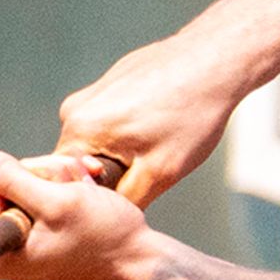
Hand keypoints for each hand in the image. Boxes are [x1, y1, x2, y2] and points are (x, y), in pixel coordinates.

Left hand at [0, 150, 156, 279]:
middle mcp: (8, 245)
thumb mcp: (58, 203)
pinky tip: (89, 193)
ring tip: (87, 193)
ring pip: (31, 181)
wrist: (141, 265)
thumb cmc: (104, 239)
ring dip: (62, 178)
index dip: (18, 176)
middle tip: (76, 191)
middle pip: (7, 180)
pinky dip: (69, 187)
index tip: (52, 192)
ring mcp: (28, 238)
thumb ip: (15, 181)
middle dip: (45, 176)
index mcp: (0, 248)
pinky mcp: (47, 232)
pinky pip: (48, 194)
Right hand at [52, 31, 254, 207]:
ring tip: (159, 141)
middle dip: (109, 173)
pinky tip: (162, 122)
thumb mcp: (160, 174)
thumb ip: (123, 201)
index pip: (64, 181)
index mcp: (79, 129)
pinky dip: (132, 128)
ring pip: (97, 141)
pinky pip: (111, 119)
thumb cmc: (190, 115)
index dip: (93, 196)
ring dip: (122, 151)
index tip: (125, 194)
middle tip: (149, 169)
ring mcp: (93, 91)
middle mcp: (75, 107)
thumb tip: (104, 218)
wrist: (215, 61)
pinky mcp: (111, 81)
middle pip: (79, 161)